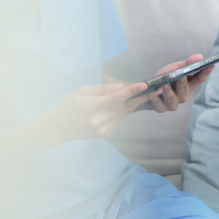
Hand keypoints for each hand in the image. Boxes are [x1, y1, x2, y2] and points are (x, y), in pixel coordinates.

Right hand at [47, 82, 161, 141]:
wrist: (60, 127)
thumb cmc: (70, 104)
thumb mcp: (82, 91)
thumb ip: (102, 89)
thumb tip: (120, 87)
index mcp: (90, 107)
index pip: (115, 97)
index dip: (131, 90)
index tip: (145, 84)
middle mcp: (98, 120)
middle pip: (125, 106)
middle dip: (143, 97)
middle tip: (157, 89)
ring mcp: (102, 129)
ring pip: (125, 113)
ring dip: (137, 103)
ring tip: (149, 93)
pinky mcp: (105, 133)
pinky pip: (120, 119)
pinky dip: (126, 110)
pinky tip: (131, 102)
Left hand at [135, 54, 214, 112]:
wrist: (148, 90)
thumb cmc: (165, 78)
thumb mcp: (175, 68)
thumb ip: (186, 64)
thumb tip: (200, 57)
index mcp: (188, 85)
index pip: (199, 79)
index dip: (205, 72)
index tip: (210, 65)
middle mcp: (182, 96)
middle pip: (185, 90)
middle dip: (183, 83)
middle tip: (182, 75)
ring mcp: (172, 104)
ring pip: (172, 99)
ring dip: (168, 91)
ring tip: (164, 83)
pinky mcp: (160, 108)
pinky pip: (158, 104)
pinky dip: (155, 98)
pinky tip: (153, 92)